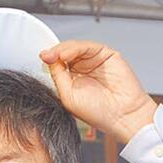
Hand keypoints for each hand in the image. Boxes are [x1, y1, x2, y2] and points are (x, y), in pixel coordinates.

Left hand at [40, 41, 156, 142]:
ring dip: (62, 50)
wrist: (121, 115)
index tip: (40, 59)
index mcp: (71, 81)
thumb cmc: (98, 112)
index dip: (48, 61)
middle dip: (53, 53)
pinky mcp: (105, 55)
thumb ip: (57, 77)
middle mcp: (81, 70)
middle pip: (63, 54)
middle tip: (45, 56)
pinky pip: (88, 47)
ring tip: (55, 55)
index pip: (56, 65)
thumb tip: (48, 59)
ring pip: (74, 48)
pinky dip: (75, 48)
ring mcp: (93, 61)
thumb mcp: (67, 96)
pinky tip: (66, 54)